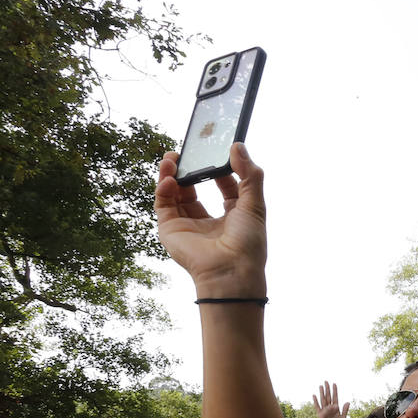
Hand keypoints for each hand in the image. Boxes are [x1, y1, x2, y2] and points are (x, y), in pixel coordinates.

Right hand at [155, 144, 267, 296]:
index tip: (214, 149)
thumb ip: (249, 174)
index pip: (223, 184)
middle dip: (188, 167)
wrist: (231, 271)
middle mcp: (208, 220)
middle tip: (185, 150)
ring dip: (171, 173)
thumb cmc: (248, 243)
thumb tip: (238, 146)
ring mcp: (188, 224)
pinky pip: (163, 204)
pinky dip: (163, 188)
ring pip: (175, 193)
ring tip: (171, 158)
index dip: (217, 167)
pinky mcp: (171, 230)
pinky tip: (169, 178)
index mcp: (231, 215)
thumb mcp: (254, 204)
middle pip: (194, 187)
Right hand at [313, 381, 349, 417]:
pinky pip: (317, 406)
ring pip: (323, 399)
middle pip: (328, 396)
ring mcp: (324, 410)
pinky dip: (315, 401)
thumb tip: (347, 402)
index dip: (335, 391)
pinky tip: (314, 395)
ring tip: (320, 386)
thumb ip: (345, 410)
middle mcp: (329, 407)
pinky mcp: (320, 414)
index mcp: (336, 408)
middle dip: (327, 389)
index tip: (334, 384)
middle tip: (326, 381)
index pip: (335, 397)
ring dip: (321, 393)